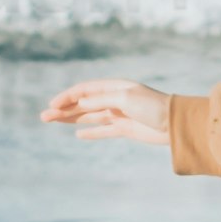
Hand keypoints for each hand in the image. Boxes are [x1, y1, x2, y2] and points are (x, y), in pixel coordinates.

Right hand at [41, 77, 175, 145]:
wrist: (176, 123)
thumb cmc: (154, 106)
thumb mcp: (125, 99)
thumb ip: (101, 101)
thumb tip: (80, 104)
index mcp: (114, 87)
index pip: (84, 91)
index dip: (67, 97)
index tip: (53, 106)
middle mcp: (115, 99)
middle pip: (84, 104)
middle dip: (64, 110)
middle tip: (44, 117)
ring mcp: (119, 115)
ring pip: (90, 117)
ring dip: (71, 119)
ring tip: (52, 122)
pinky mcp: (125, 129)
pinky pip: (104, 130)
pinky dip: (92, 132)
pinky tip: (79, 134)